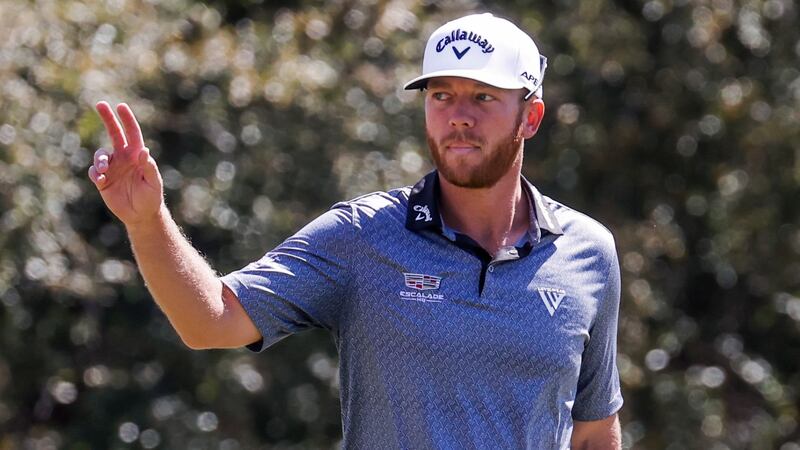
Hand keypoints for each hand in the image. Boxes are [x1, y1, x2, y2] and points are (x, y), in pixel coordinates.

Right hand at [88, 102, 163, 228]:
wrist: (141, 215)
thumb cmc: (151, 197)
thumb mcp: (153, 183)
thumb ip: (148, 167)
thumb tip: (143, 150)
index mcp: (137, 155)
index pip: (132, 133)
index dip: (127, 119)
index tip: (121, 106)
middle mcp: (123, 157)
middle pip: (114, 133)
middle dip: (108, 118)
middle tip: (100, 104)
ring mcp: (112, 168)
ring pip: (100, 155)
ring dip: (100, 159)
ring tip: (103, 169)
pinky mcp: (103, 180)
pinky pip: (93, 172)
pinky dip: (95, 174)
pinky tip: (101, 181)